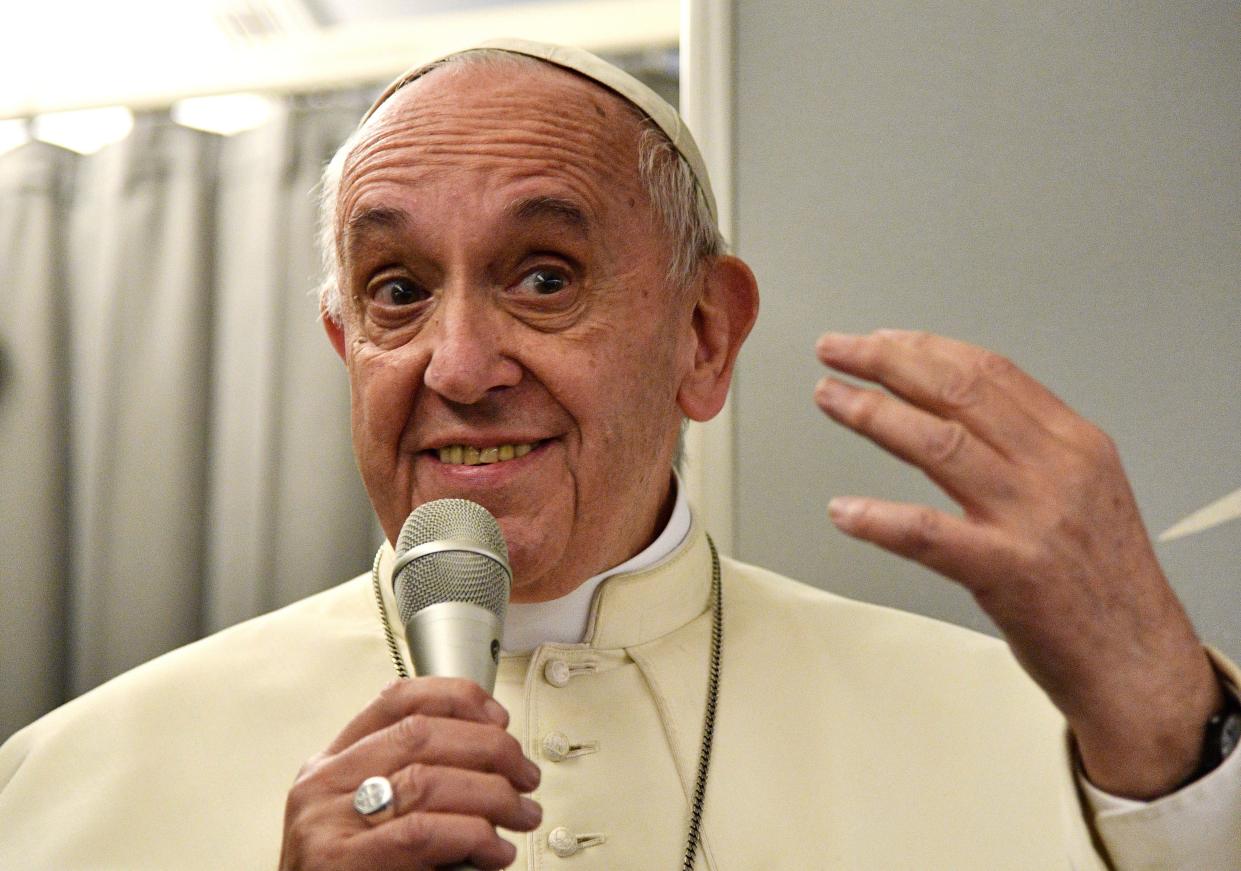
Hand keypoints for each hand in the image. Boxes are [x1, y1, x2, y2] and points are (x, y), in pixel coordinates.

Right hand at [279, 677, 541, 869]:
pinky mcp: (339, 863)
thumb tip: (494, 765)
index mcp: (333, 764)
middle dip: (490, 749)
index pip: (398, 700)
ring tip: (521, 815)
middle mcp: (325, 784)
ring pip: (428, 780)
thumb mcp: (373, 819)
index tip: (499, 718)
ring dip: (493, 795)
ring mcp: (327, 822)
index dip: (457, 698)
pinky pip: (422, 832)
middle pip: (422, 734)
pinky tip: (495, 850)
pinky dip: (472, 835)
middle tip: (525, 776)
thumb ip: (414, 785)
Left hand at [813, 329, 1222, 798]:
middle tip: (836, 351)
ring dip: (872, 415)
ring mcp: (1033, 520)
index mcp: (1074, 443)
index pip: (989, 371)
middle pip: (957, 392)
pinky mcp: (1009, 573)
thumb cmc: (1103, 581)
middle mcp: (1056, 470)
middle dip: (887, 362)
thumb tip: (958, 407)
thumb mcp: (1083, 491)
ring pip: (938, 445)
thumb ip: (1028, 447)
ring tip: (830, 399)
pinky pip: (929, 534)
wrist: (1138, 662)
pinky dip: (879, 519)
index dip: (923, 348)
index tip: (877, 340)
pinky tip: (843, 511)